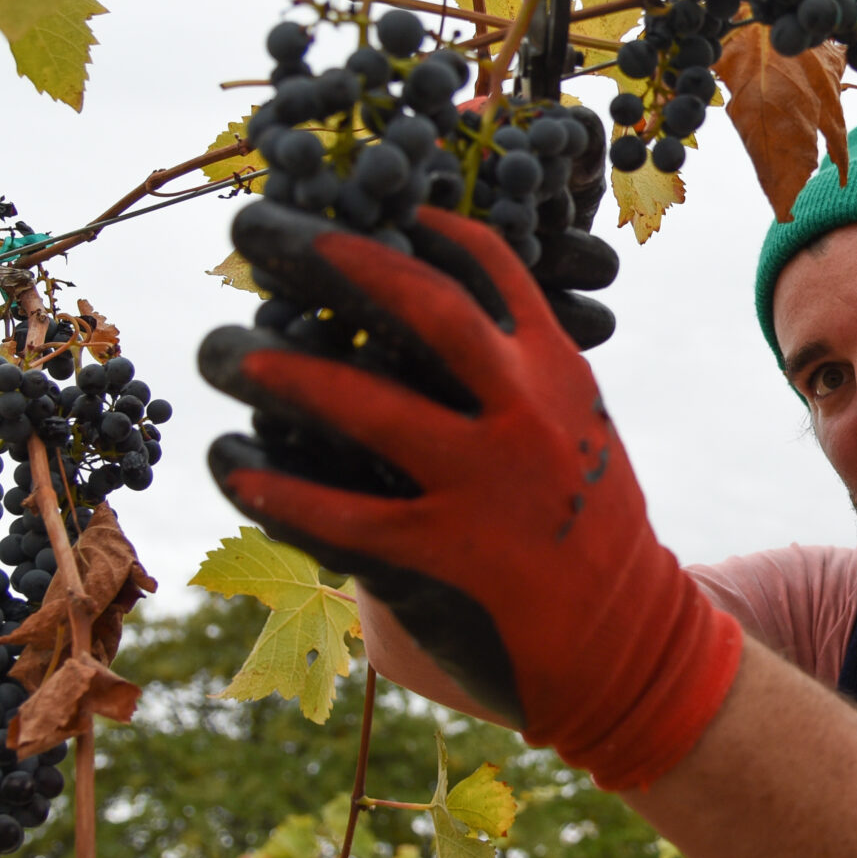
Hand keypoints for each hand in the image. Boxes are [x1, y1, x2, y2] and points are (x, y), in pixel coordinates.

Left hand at [198, 201, 740, 789]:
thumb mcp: (577, 435)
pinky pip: (336, 513)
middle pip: (419, 307)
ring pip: (361, 403)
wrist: (633, 653)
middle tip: (261, 230)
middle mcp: (524, 415)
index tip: (364, 204)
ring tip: (223, 350)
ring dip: (278, 369)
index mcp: (559, 373)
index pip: (489, 269)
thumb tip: (408, 336)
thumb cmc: (592, 539)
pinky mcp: (441, 559)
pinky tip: (230, 464)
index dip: (418, 225)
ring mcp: (483, 486)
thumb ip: (510, 384)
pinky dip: (274, 487)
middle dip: (331, 257)